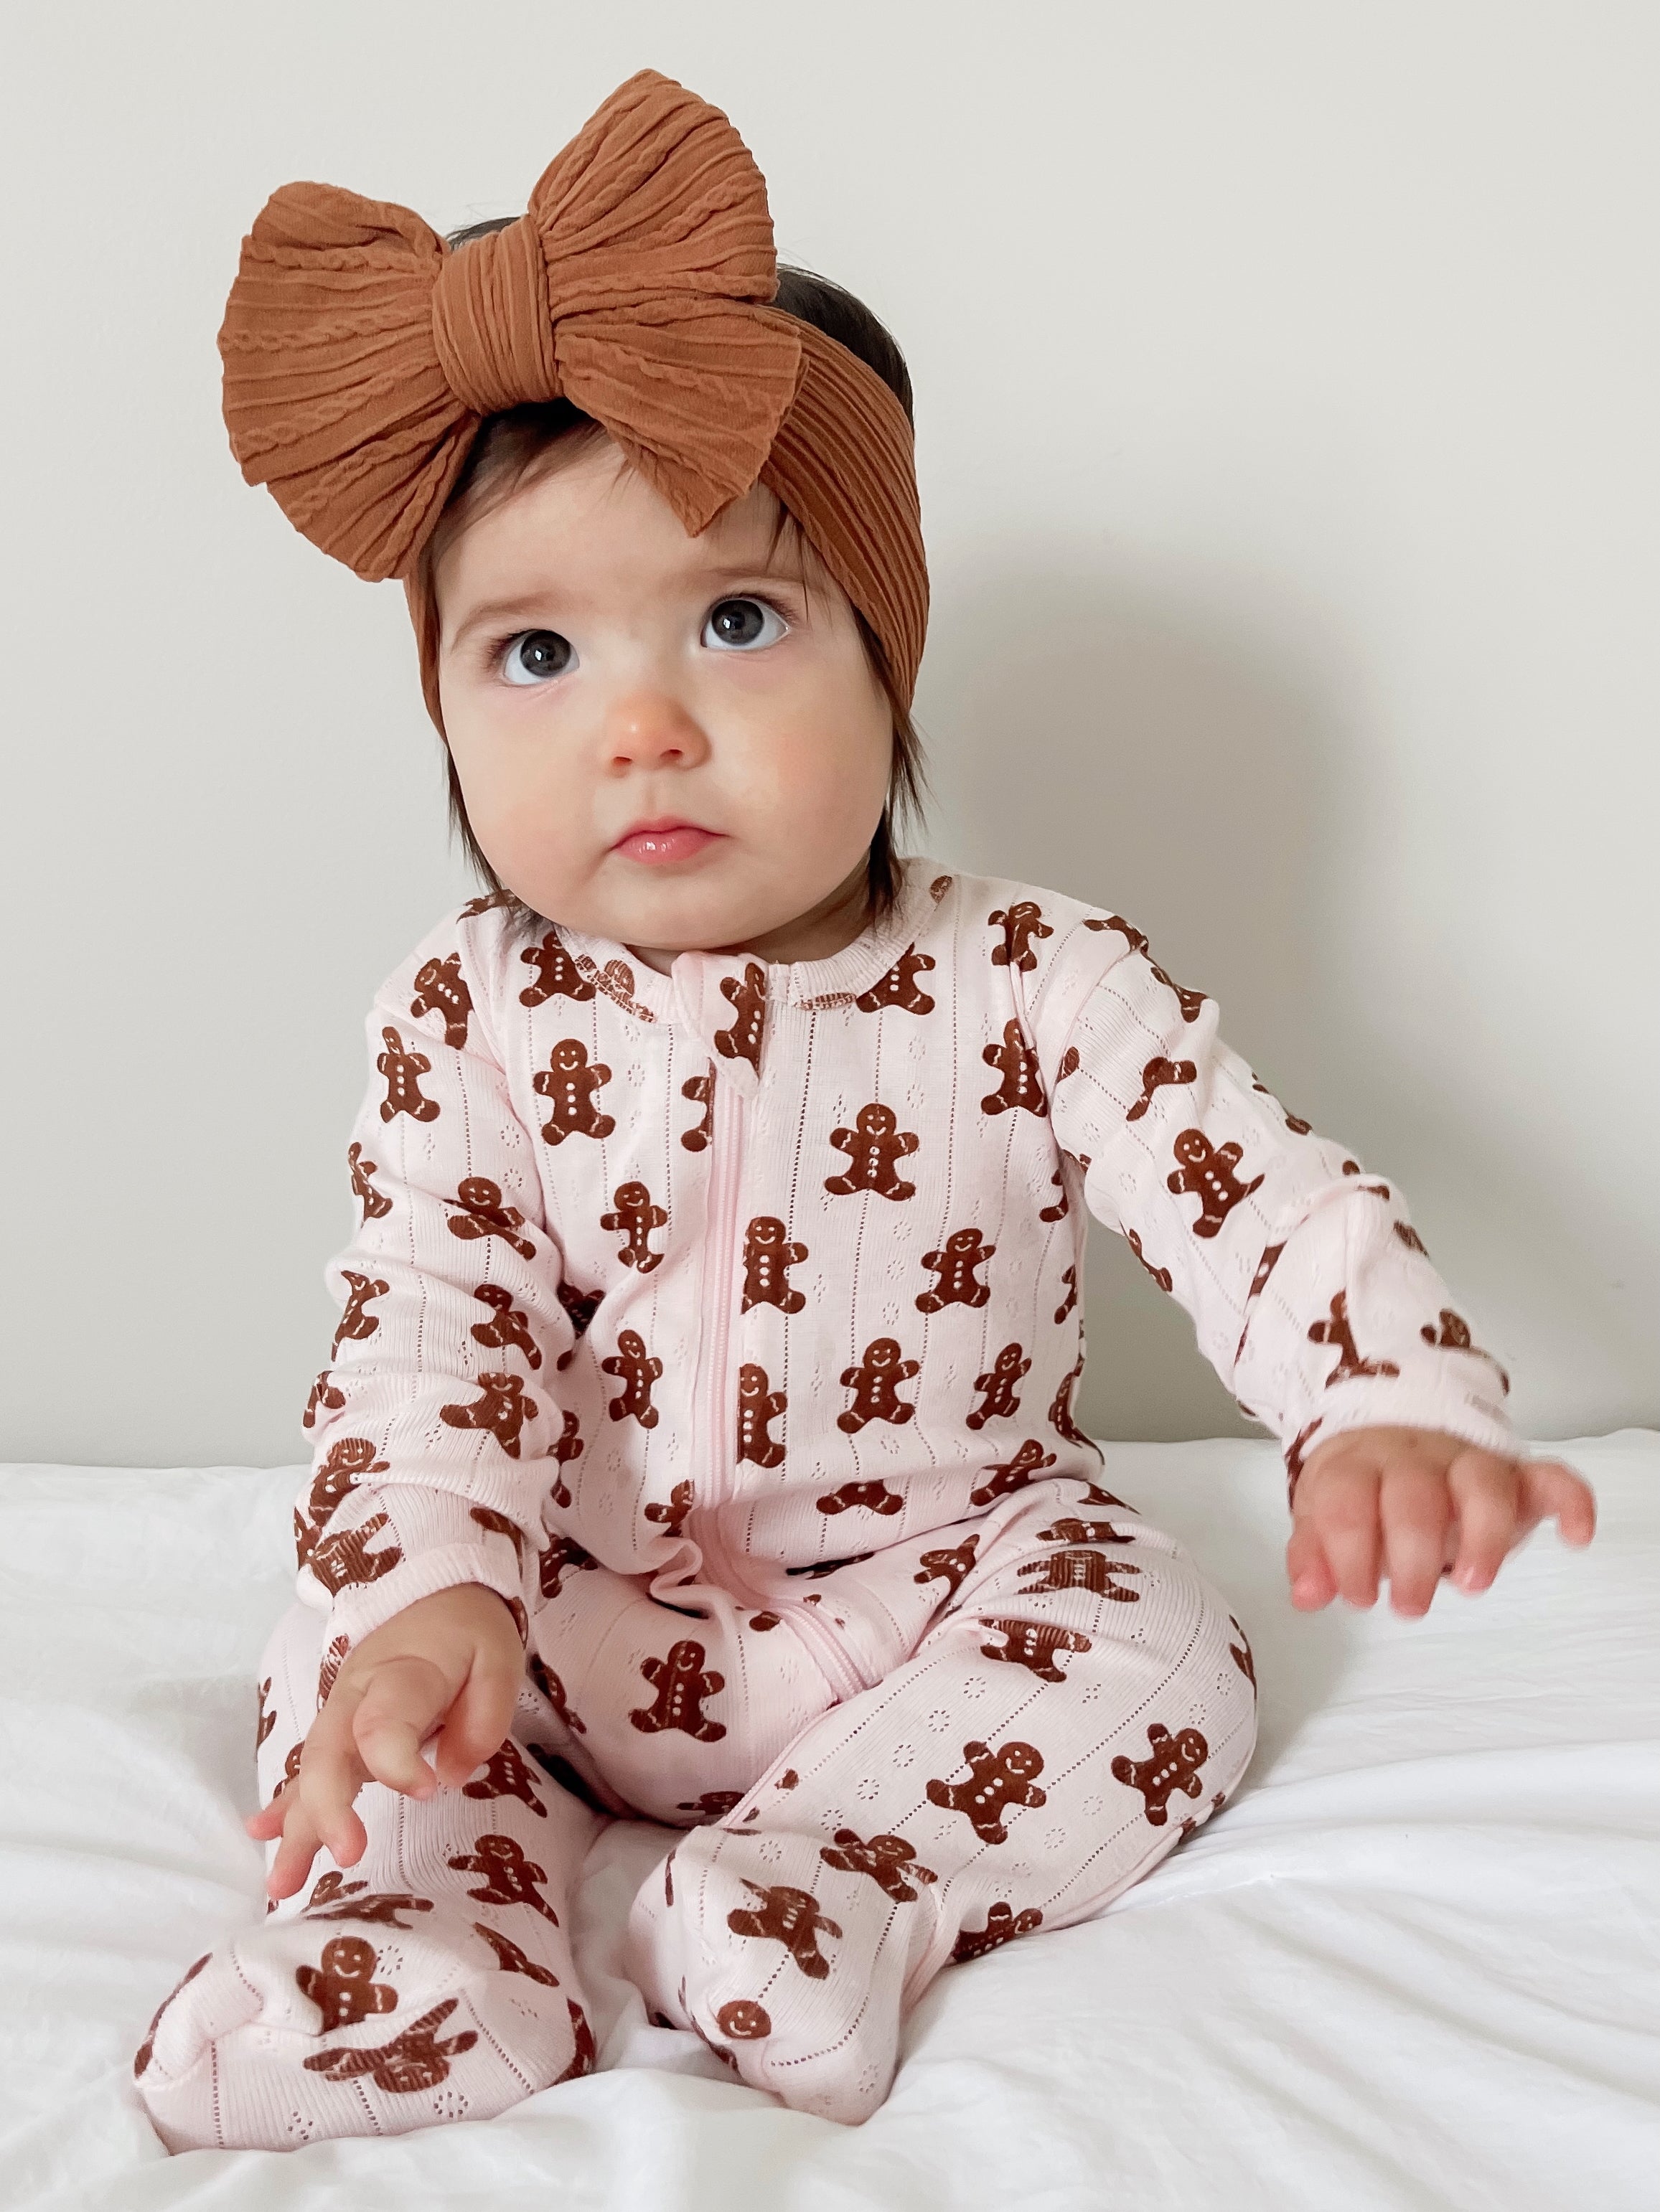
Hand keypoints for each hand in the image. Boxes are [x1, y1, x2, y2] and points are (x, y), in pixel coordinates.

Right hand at [246, 1583, 524, 1900]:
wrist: (432, 1592)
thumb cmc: (468, 1631)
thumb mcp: (498, 1658)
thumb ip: (484, 1715)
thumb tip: (452, 1776)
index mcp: (402, 1674)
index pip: (385, 1721)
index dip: (397, 1760)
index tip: (427, 1790)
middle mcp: (358, 1697)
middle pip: (329, 1752)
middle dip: (329, 1807)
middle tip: (347, 1855)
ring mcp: (340, 1715)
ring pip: (310, 1771)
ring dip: (296, 1826)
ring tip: (281, 1883)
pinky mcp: (339, 1732)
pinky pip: (308, 1770)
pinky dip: (287, 1805)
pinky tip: (264, 1836)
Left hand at [1286, 1426, 1594, 1616]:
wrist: (1392, 1431)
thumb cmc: (1360, 1491)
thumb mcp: (1321, 1516)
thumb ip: (1313, 1554)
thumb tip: (1308, 1594)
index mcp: (1357, 1467)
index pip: (1347, 1501)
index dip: (1349, 1552)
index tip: (1358, 1597)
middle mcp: (1414, 1459)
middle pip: (1415, 1494)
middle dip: (1411, 1554)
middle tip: (1408, 1605)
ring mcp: (1467, 1462)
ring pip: (1483, 1482)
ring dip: (1483, 1534)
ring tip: (1473, 1583)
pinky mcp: (1515, 1473)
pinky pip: (1550, 1474)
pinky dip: (1570, 1500)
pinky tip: (1576, 1537)